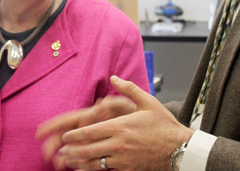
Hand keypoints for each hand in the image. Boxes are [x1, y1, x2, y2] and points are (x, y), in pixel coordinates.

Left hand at [43, 75, 193, 170]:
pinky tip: (86, 170)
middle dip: (72, 151)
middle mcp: (119, 143)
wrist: (179, 148)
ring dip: (79, 163)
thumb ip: (128, 89)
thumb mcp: (148, 102)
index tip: (66, 136)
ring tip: (68, 162)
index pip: (91, 132)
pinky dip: (93, 170)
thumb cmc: (164, 125)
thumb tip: (114, 78)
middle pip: (89, 149)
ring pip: (95, 163)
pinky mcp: (128, 169)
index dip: (76, 135)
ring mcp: (123, 158)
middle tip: (60, 151)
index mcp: (121, 126)